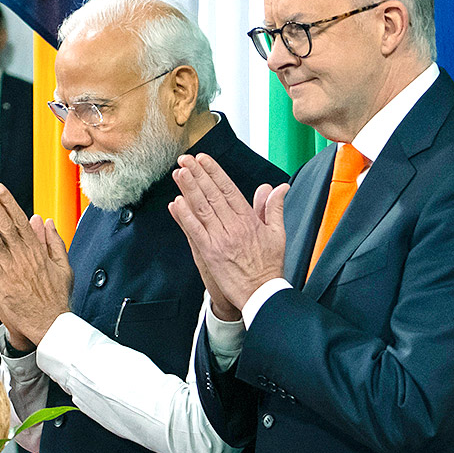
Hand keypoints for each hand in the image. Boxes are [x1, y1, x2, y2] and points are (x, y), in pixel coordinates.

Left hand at [0, 183, 72, 347]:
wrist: (49, 325)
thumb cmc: (55, 298)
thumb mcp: (63, 266)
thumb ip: (54, 242)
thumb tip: (46, 222)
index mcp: (36, 252)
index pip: (19, 221)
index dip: (7, 203)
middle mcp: (20, 259)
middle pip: (2, 226)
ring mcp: (7, 272)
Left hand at [169, 155, 288, 310]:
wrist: (262, 293)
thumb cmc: (269, 266)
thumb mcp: (278, 233)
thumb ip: (273, 208)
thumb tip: (276, 187)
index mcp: (249, 220)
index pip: (229, 189)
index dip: (215, 172)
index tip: (204, 159)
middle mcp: (234, 226)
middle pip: (213, 194)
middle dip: (198, 174)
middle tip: (185, 159)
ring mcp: (221, 239)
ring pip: (202, 208)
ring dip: (189, 189)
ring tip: (179, 172)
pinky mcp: (210, 253)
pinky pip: (195, 230)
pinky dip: (185, 216)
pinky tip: (176, 203)